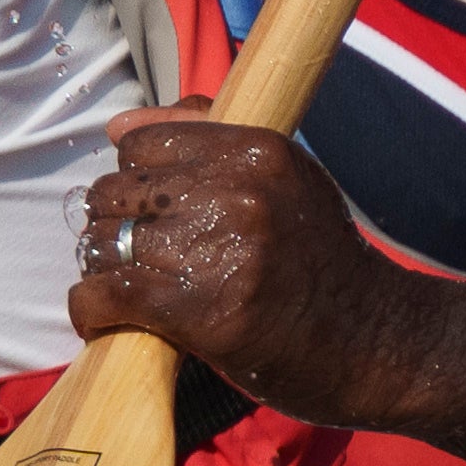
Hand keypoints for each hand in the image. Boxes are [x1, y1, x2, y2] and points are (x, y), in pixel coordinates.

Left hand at [66, 114, 445, 423]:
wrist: (375, 340)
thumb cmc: (322, 262)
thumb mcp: (287, 178)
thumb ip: (207, 138)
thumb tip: (119, 125)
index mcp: (256, 150)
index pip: (143, 143)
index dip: (135, 179)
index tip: (147, 211)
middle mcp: (236, 191)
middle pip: (116, 192)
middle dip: (112, 225)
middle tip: (129, 256)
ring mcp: (217, 251)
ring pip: (103, 242)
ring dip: (102, 269)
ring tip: (124, 289)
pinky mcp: (201, 311)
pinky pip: (106, 294)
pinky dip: (90, 310)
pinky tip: (102, 319)